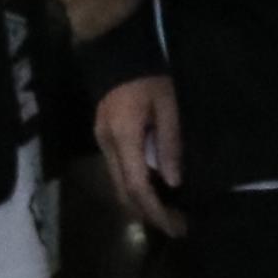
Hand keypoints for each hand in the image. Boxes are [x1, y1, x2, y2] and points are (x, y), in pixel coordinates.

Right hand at [95, 76, 184, 242]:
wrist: (114, 50)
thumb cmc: (147, 76)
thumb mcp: (167, 106)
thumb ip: (169, 144)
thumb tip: (172, 182)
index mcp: (123, 137)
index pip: (137, 186)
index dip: (156, 210)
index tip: (177, 225)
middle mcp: (107, 145)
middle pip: (123, 193)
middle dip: (149, 214)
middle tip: (177, 227)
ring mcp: (101, 142)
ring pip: (117, 186)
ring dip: (141, 204)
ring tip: (168, 214)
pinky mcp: (103, 138)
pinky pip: (117, 173)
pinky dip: (135, 188)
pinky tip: (153, 190)